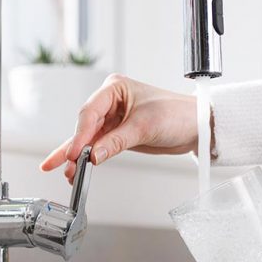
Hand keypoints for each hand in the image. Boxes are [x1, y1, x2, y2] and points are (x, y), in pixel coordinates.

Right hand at [40, 74, 197, 182]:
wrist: (196, 126)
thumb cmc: (177, 114)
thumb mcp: (144, 127)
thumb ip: (115, 142)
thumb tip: (94, 155)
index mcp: (115, 88)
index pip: (90, 112)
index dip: (81, 135)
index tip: (76, 153)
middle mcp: (111, 101)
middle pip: (85, 126)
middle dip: (75, 147)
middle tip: (65, 165)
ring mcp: (113, 118)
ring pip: (89, 138)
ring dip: (79, 156)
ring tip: (68, 173)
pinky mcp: (118, 133)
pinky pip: (98, 146)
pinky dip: (90, 158)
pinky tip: (77, 169)